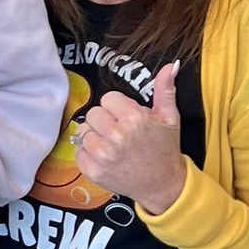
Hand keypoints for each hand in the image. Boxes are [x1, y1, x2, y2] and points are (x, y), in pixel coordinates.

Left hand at [75, 63, 186, 214]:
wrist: (162, 183)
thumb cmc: (164, 148)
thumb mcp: (169, 117)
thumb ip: (165, 89)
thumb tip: (171, 65)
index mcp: (134, 119)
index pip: (108, 99)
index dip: (118, 107)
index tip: (127, 118)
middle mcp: (116, 136)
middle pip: (93, 113)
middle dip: (105, 120)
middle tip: (119, 131)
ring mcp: (102, 156)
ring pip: (83, 131)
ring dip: (95, 136)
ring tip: (112, 144)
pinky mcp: (93, 171)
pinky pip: (78, 151)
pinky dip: (88, 153)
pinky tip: (105, 156)